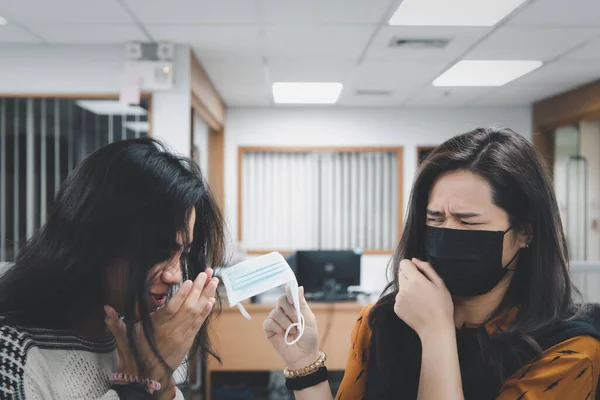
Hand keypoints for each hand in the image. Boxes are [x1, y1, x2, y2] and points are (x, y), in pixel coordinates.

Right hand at [105, 268, 218, 396]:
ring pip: (196, 313)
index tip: (189, 281)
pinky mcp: (188, 341)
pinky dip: (205, 312)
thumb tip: (106, 309)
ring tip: (214, 281)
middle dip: (199, 288)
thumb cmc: (136, 355)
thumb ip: (116, 323)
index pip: (171, 309)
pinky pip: (198, 324)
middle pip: (188, 307)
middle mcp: (171, 331)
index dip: (181, 295)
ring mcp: (182, 336)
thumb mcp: (124, 339)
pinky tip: (211, 301)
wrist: (148, 377)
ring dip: (206, 296)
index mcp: (156, 328)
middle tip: (206, 273)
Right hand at [263, 286, 319, 369]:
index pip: (288, 294)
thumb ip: (302, 304)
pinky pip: (269, 322)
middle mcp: (283, 312)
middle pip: (281, 300)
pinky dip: (277, 328)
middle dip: (290, 311)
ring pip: (275, 312)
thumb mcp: (308, 319)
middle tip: (297, 321)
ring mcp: (275, 320)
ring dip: (286, 323)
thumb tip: (299, 287)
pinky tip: (283, 334)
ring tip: (292, 332)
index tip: (292, 298)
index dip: (289, 292)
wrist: (303, 355)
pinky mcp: (268, 329)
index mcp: (294, 308)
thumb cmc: (308, 337)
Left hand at [394, 259, 453, 338]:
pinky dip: (406, 299)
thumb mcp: (440, 284)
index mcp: (415, 280)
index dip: (412, 266)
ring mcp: (398, 299)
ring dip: (408, 289)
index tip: (419, 273)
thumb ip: (427, 269)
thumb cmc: (442, 306)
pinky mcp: (396, 308)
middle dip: (410, 277)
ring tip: (420, 299)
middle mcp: (404, 288)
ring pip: (401, 286)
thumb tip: (414, 260)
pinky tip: (416, 307)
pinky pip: (399, 298)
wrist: (435, 329)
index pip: (404, 263)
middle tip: (422, 288)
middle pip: (401, 274)